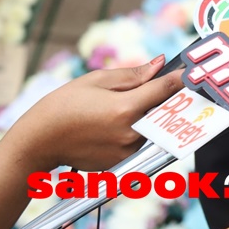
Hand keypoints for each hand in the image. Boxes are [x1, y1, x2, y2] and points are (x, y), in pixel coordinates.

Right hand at [1, 55, 183, 171]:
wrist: (38, 142)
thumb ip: (134, 74)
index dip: (180, 79)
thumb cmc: (62, 106)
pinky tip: (113, 124)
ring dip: (149, 116)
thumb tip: (161, 64)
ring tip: (122, 107)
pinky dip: (135, 131)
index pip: (165, 91)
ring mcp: (127, 151)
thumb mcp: (96, 80)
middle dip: (167, 98)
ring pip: (152, 127)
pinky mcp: (121, 163)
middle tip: (166, 87)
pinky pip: (139, 141)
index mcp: (125, 109)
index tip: (190, 73)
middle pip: (163, 111)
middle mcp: (131, 133)